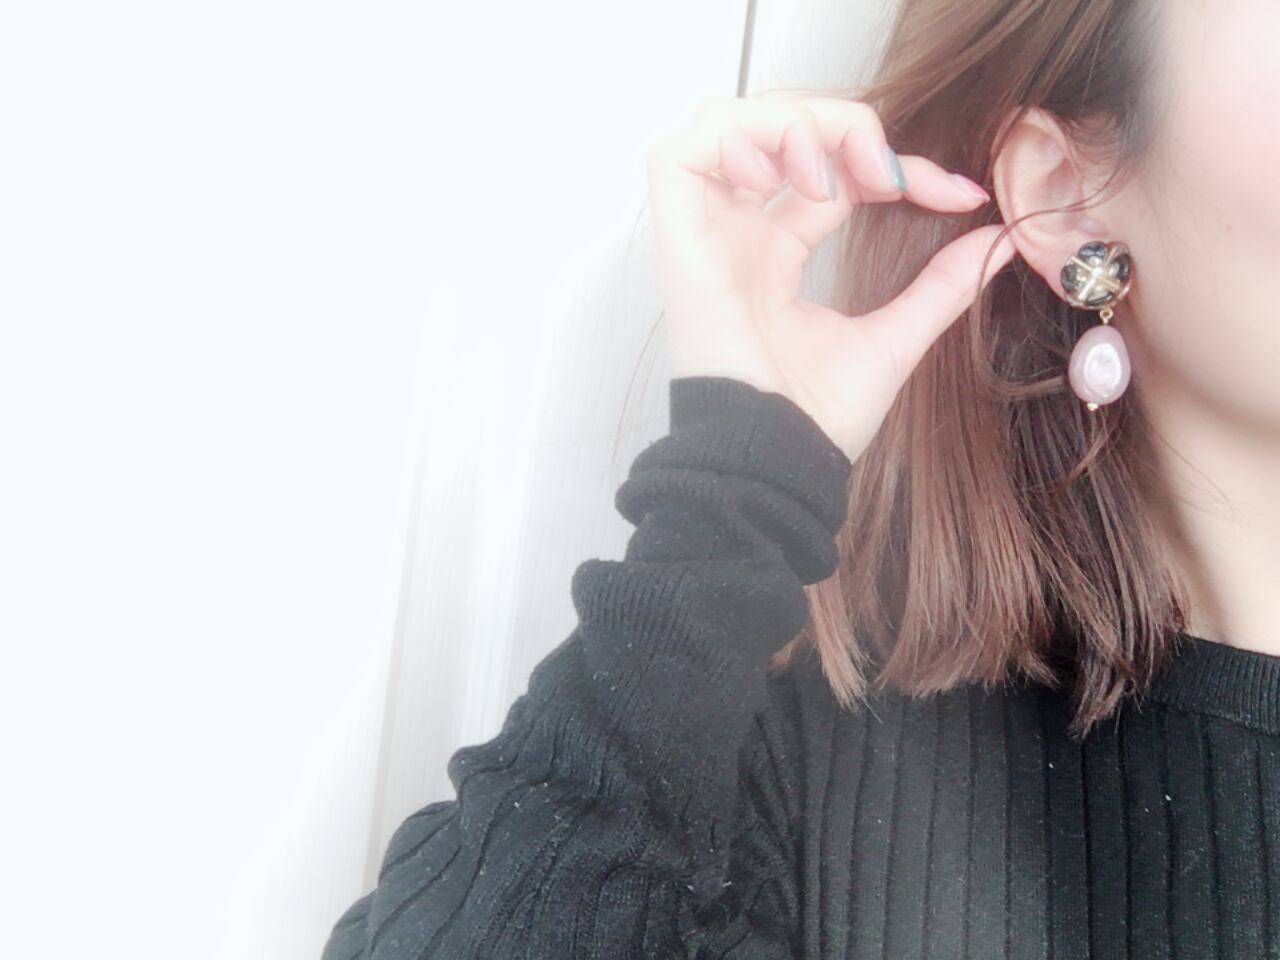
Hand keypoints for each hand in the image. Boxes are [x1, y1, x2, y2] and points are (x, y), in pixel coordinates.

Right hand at [645, 92, 1014, 461]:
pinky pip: (680, 153)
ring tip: (831, 177)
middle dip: (842, 127)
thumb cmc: (817, 420)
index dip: (891, 162)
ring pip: (724, 123)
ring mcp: (707, 236)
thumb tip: (999, 239)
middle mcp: (738, 237)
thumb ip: (941, 287)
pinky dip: (734, 140)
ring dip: (789, 124)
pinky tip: (779, 180)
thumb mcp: (895, 339)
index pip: (830, 175)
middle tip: (888, 174)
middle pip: (775, 131)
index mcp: (776, 258)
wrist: (777, 462)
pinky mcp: (682, 242)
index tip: (958, 194)